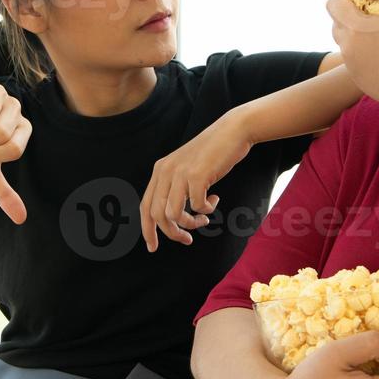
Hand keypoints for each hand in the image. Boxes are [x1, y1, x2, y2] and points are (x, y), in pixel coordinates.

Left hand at [139, 112, 253, 251]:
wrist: (232, 131)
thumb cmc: (213, 153)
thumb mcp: (186, 168)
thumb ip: (176, 187)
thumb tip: (172, 219)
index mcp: (160, 170)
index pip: (145, 207)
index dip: (148, 230)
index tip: (153, 247)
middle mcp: (165, 171)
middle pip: (157, 216)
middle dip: (172, 233)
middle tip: (188, 239)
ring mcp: (180, 173)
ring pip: (174, 215)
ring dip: (191, 223)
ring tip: (204, 217)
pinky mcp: (196, 175)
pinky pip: (196, 206)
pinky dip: (206, 209)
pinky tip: (214, 198)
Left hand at [326, 0, 378, 110]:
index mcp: (354, 27)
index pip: (333, 4)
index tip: (366, 1)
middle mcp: (346, 46)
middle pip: (338, 24)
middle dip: (352, 18)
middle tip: (377, 20)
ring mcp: (351, 64)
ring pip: (347, 42)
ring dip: (359, 36)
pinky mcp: (358, 78)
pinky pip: (355, 59)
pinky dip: (366, 54)